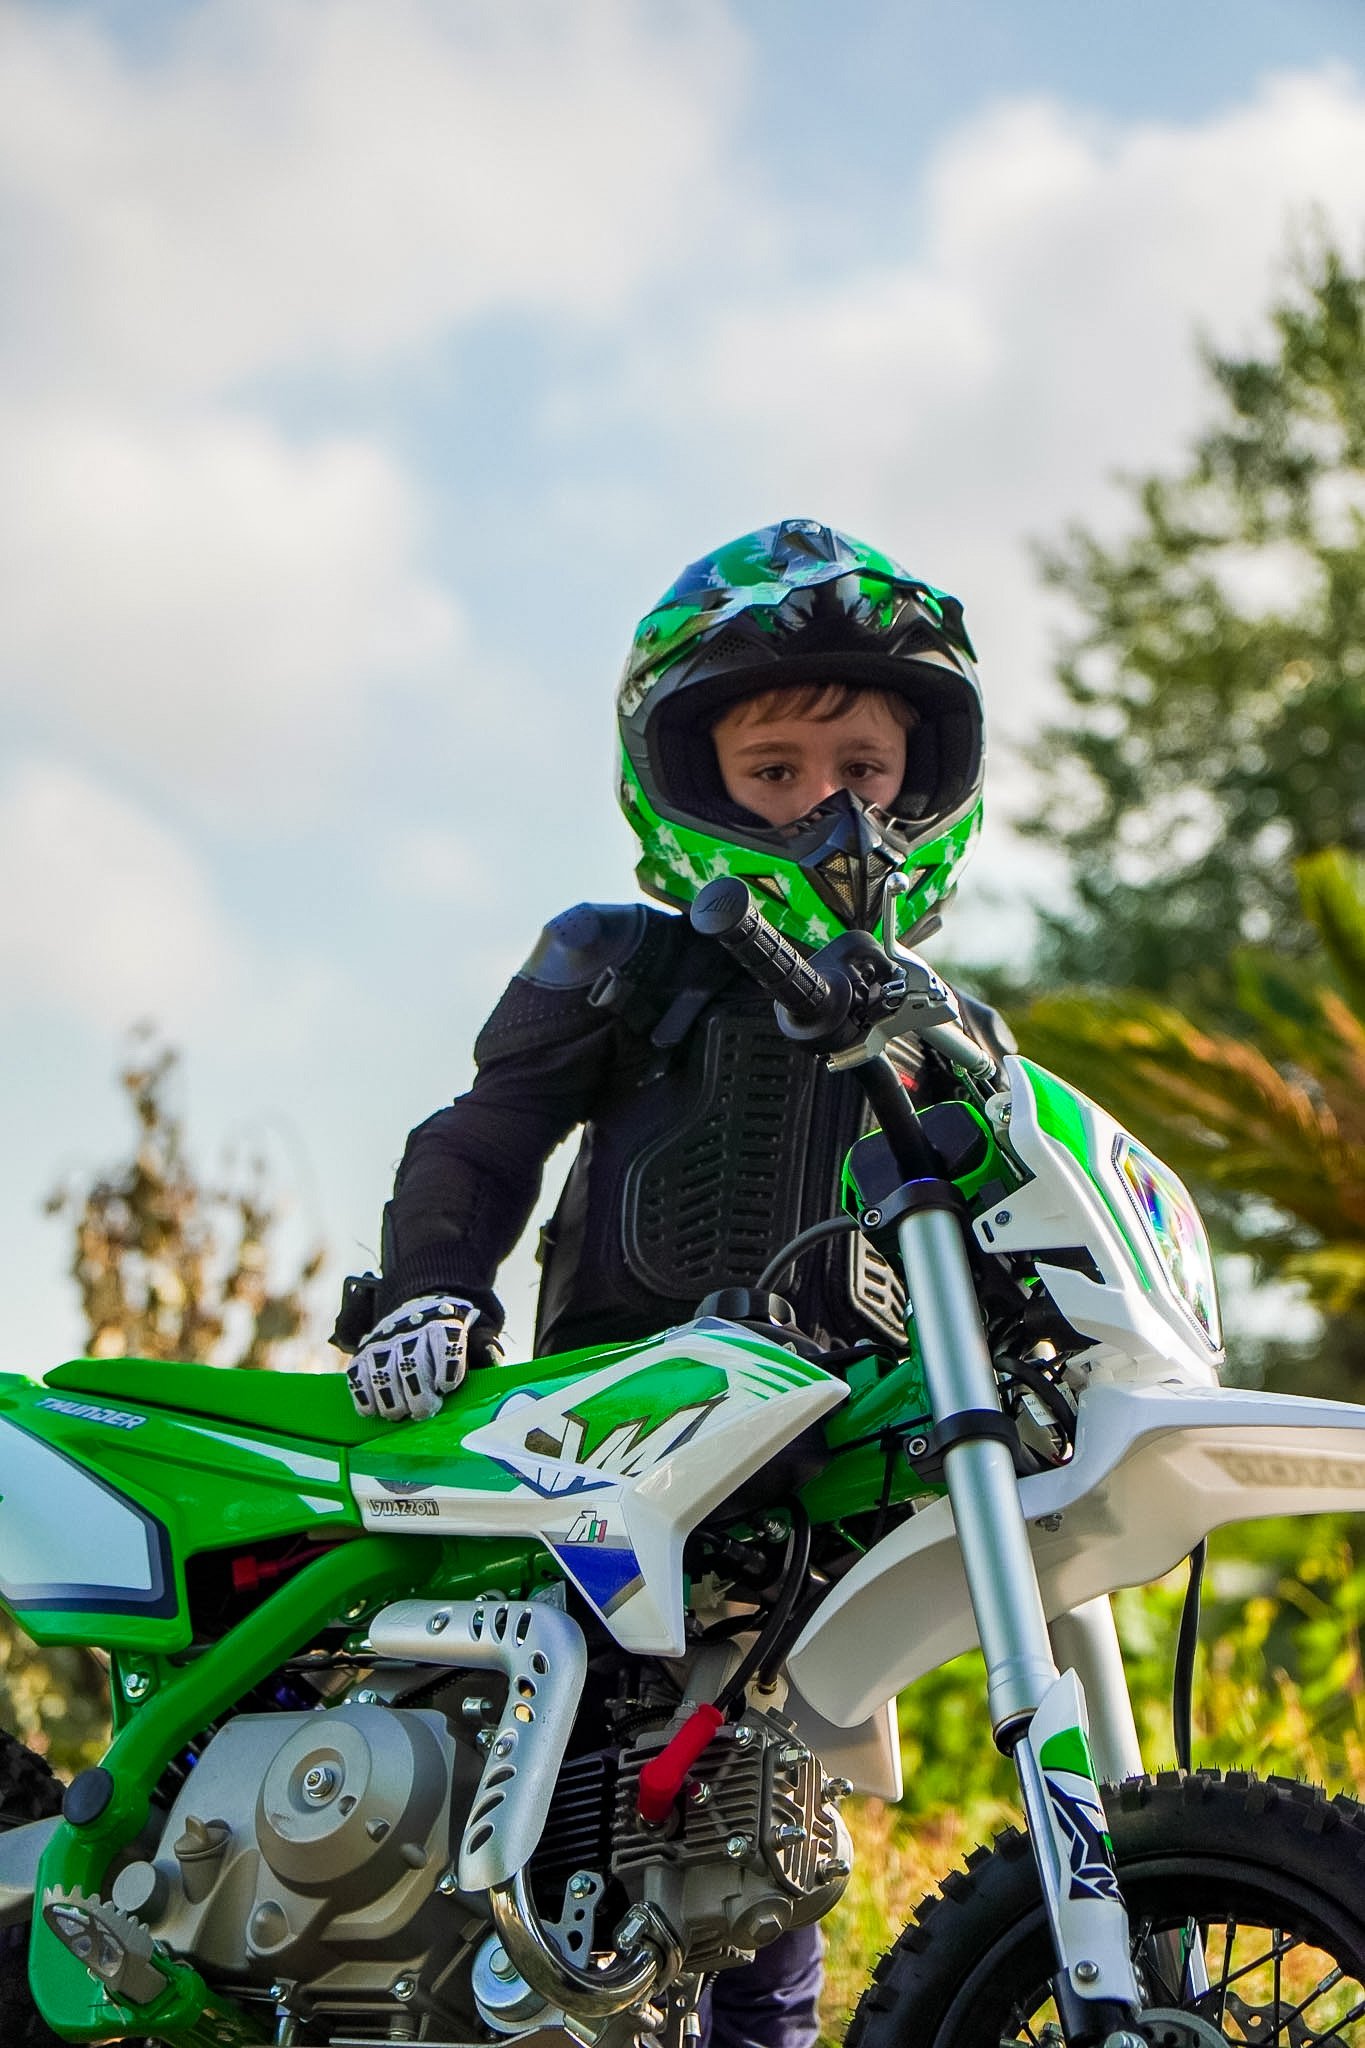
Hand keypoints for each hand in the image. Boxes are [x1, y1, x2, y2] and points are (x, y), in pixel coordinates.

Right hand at [346, 1295, 478, 1421]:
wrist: (420, 1311)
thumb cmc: (451, 1335)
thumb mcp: (474, 1334)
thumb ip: (485, 1348)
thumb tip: (491, 1357)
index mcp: (443, 1324)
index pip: (447, 1346)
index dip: (448, 1371)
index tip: (447, 1387)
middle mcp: (411, 1330)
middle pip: (412, 1365)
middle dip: (418, 1397)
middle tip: (424, 1410)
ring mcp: (385, 1341)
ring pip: (383, 1374)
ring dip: (391, 1402)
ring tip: (400, 1413)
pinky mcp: (364, 1352)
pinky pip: (357, 1377)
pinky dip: (364, 1398)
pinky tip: (373, 1410)